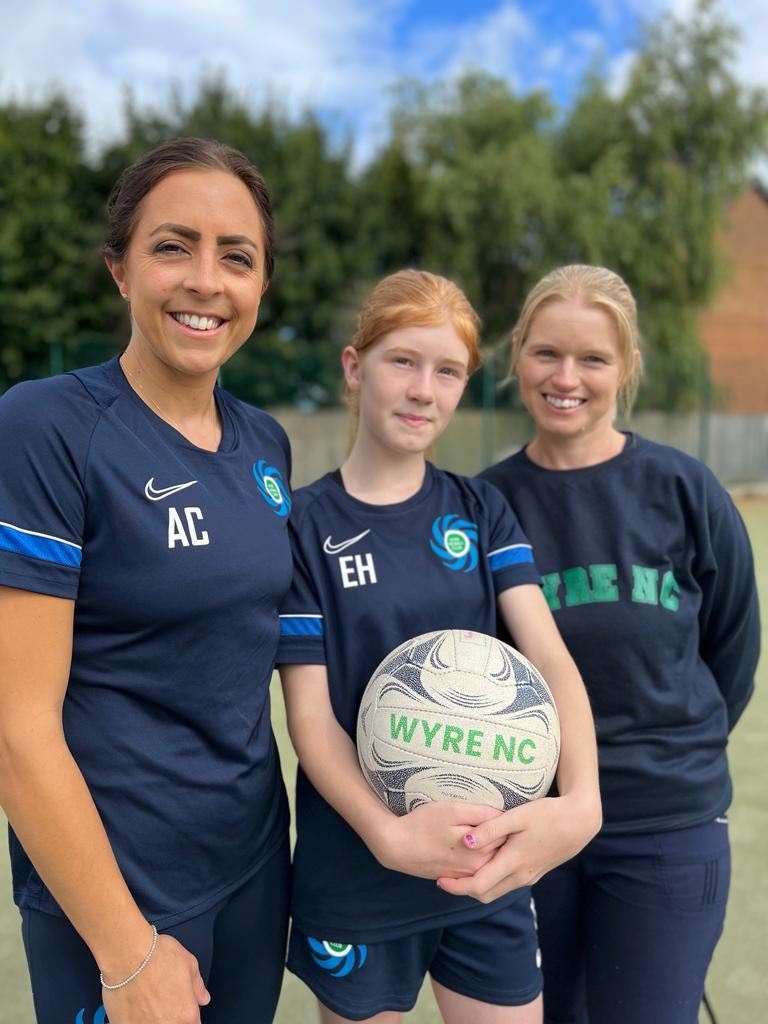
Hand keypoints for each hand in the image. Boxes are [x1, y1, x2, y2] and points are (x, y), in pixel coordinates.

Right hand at [102, 934, 209, 1023]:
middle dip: (170, 1017)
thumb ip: (198, 986)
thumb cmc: (157, 956)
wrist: (127, 955)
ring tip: (147, 1002)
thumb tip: (203, 997)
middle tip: (163, 1002)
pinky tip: (134, 1006)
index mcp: (186, 1014)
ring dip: (152, 1018)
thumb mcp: (189, 963)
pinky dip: (135, 1018)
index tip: (181, 1008)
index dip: (186, 1015)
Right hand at [371, 801, 504, 880]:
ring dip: (492, 847)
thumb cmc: (424, 823)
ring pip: (489, 859)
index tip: (510, 811)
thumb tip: (504, 815)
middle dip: (504, 836)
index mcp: (482, 850)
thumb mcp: (453, 810)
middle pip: (501, 849)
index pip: (507, 835)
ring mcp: (467, 875)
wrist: (396, 846)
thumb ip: (481, 814)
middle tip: (501, 819)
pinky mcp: (456, 877)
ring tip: (487, 830)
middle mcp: (478, 867)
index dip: (509, 821)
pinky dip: (479, 857)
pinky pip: (476, 867)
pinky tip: (472, 845)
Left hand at [436, 794, 600, 902]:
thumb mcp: (517, 816)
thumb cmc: (548, 815)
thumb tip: (465, 842)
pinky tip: (485, 864)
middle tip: (445, 877)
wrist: (579, 822)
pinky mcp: (535, 872)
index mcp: (513, 862)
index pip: (479, 886)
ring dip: (478, 885)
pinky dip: (492, 879)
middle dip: (464, 890)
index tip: (439, 878)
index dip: (456, 887)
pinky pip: (508, 883)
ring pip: (497, 890)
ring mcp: (529, 876)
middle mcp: (520, 876)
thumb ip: (490, 829)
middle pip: (486, 894)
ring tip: (460, 870)